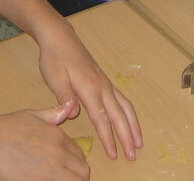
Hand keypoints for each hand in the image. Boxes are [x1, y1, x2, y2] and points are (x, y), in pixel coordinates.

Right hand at [0, 106, 91, 180]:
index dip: (74, 163)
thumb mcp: (32, 115)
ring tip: (54, 178)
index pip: (80, 155)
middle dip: (76, 176)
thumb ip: (54, 114)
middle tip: (62, 176)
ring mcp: (48, 171)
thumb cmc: (5, 126)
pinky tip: (42, 180)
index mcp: (58, 137)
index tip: (64, 166)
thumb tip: (70, 107)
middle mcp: (57, 154)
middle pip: (83, 173)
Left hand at [34, 21, 141, 160]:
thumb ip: (64, 97)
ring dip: (133, 125)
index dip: (108, 138)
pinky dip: (129, 113)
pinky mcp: (104, 80)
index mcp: (89, 87)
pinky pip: (122, 99)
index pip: (101, 118)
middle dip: (127, 136)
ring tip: (138, 143)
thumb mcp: (54, 77)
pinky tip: (130, 121)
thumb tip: (73, 114)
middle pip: (119, 115)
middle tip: (133, 156)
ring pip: (125, 106)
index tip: (114, 154)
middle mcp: (102, 86)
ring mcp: (105, 83)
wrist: (60, 37)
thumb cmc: (55, 58)